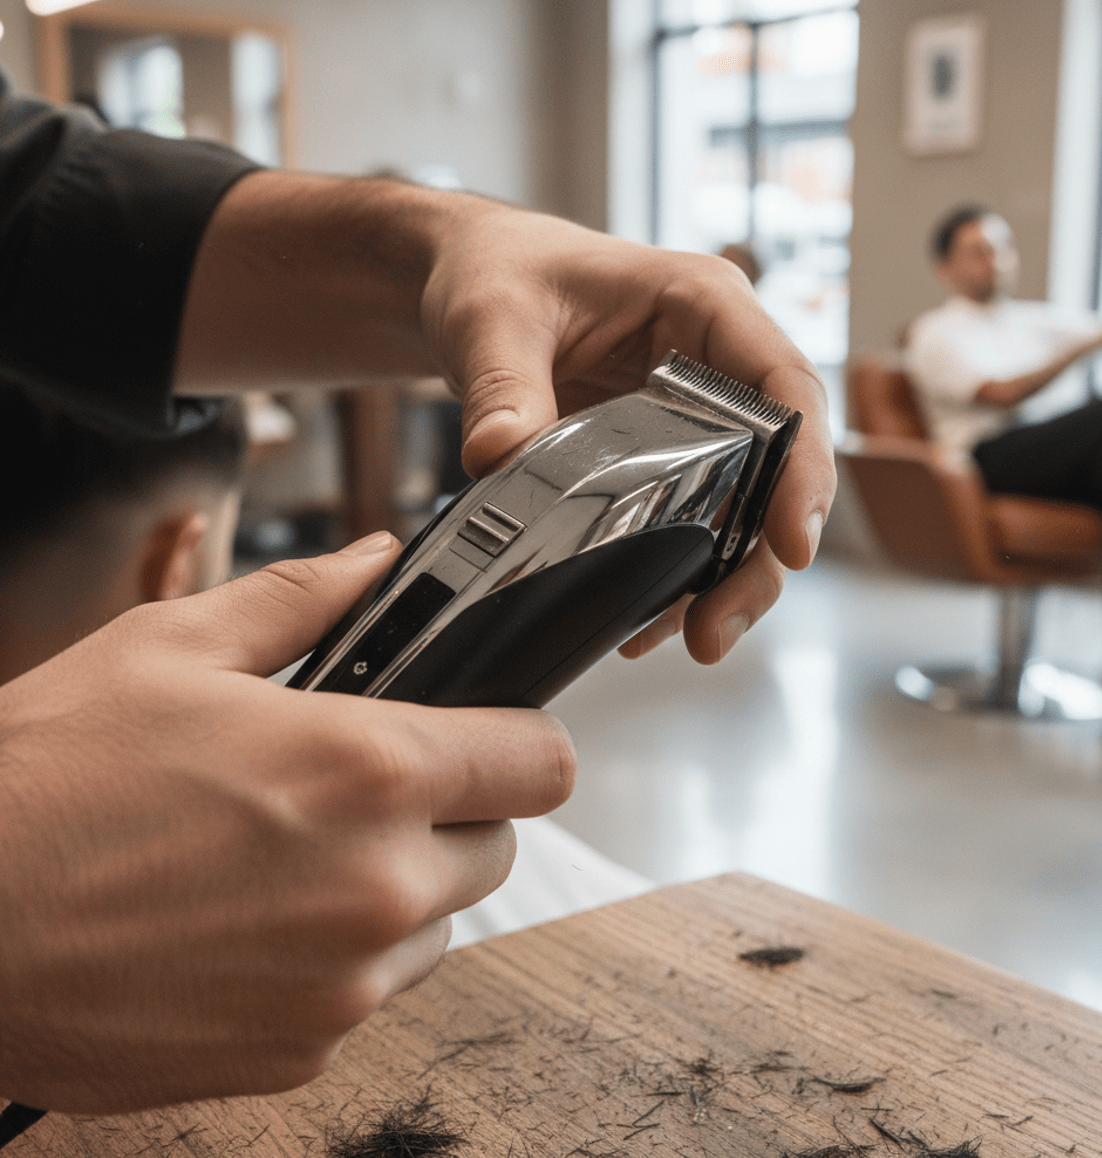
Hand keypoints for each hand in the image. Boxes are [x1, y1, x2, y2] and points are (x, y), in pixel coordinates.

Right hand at [0, 533, 573, 1113]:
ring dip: (397, 887)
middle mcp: (376, 887)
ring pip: (438, 922)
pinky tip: (251, 921)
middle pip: (498, 845)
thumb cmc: (43, 782)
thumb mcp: (171, 648)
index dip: (523, 738)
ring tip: (293, 855)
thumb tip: (378, 562)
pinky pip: (369, 992)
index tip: (494, 734)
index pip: (541, 763)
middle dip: (451, 812)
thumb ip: (302, 597)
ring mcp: (343, 984)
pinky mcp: (301, 1050)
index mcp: (367, 771)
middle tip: (362, 789)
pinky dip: (337, 958)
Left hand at [422, 200, 836, 662]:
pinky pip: (689, 518)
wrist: (469, 282)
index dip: (804, 467)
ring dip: (725, 578)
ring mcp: (691, 413)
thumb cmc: (496, 269)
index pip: (783, 384)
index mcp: (701, 304)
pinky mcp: (660, 452)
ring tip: (691, 640)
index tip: (795, 544)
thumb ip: (501, 385)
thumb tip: (498, 456)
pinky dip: (677, 573)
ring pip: (741, 503)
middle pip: (776, 465)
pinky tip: (646, 619)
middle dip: (760, 554)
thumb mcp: (492, 318)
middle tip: (718, 626)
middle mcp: (714, 361)